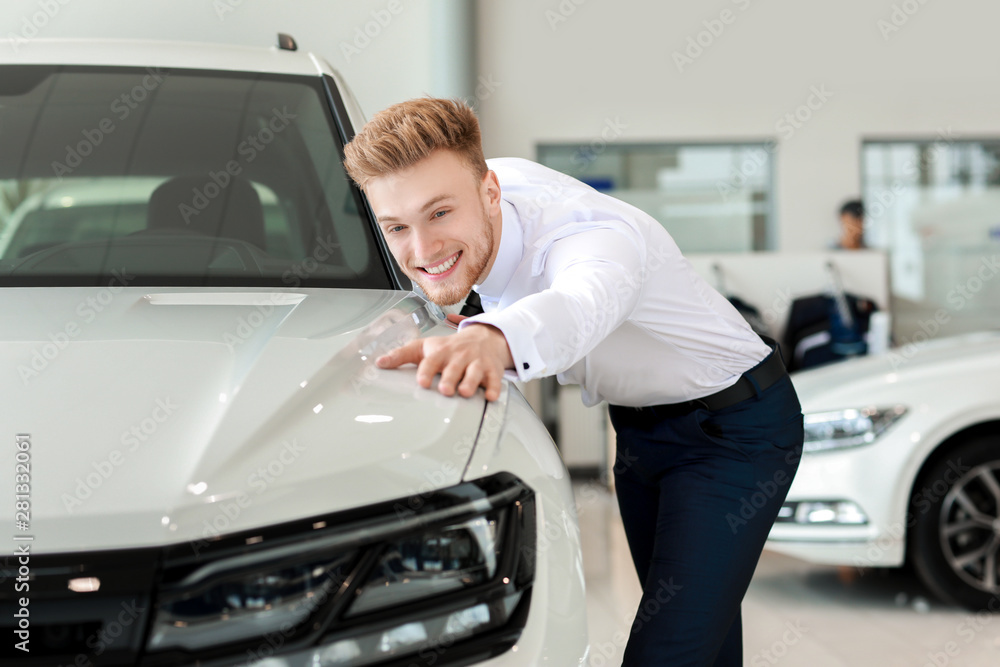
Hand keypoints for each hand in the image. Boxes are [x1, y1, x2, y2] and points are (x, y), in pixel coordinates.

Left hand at [376, 322, 513, 400]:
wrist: (484, 337)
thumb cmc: (450, 347)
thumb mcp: (425, 347)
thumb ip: (402, 355)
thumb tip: (379, 363)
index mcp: (441, 352)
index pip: (431, 361)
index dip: (426, 371)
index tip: (422, 382)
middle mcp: (459, 357)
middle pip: (454, 368)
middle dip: (450, 378)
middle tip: (444, 390)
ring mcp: (476, 363)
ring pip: (474, 373)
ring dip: (470, 382)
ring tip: (464, 392)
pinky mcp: (491, 371)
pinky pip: (494, 380)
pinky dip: (494, 388)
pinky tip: (490, 396)